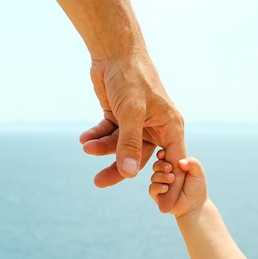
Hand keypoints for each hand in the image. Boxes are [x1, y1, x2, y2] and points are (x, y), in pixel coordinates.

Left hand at [79, 56, 185, 211]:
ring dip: (102, 148)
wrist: (114, 51)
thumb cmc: (132, 77)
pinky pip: (108, 134)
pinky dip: (96, 137)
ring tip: (86, 146)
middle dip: (118, 169)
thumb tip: (128, 174)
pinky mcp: (119, 116)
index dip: (167, 184)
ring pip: (120, 147)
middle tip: (98, 183)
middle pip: (139, 158)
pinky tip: (85, 138)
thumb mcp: (132, 112)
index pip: (172, 162)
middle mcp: (155, 127)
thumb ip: (129, 144)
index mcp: (170, 126)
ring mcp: (136, 123)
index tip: (161, 208)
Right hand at [149, 149, 206, 217]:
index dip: (162, 154)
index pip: (163, 156)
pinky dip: (158, 187)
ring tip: (172, 179)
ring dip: (162, 176)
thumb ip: (193, 163)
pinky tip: (166, 188)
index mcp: (172, 165)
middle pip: (156, 165)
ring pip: (154, 176)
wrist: (195, 205)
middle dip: (161, 165)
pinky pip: (152, 188)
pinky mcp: (157, 194)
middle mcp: (164, 173)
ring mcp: (160, 183)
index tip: (164, 154)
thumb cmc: (197, 187)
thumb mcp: (198, 172)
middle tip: (170, 168)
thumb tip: (180, 162)